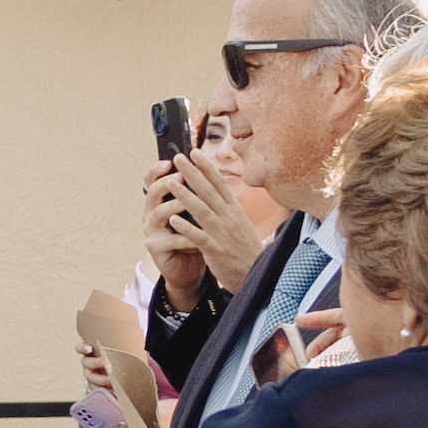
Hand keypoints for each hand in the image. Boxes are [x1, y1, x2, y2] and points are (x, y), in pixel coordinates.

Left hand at [146, 151, 264, 295]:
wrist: (257, 275)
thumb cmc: (246, 249)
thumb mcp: (240, 223)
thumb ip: (228, 208)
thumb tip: (218, 190)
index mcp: (234, 210)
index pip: (219, 183)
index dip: (206, 167)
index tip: (194, 152)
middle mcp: (229, 218)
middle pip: (208, 191)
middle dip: (192, 173)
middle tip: (178, 158)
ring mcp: (223, 234)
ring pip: (202, 210)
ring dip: (185, 195)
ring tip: (170, 182)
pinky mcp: (216, 250)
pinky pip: (199, 237)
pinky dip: (186, 227)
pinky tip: (173, 218)